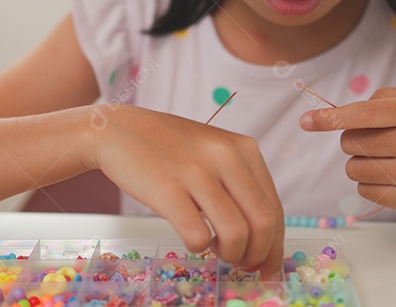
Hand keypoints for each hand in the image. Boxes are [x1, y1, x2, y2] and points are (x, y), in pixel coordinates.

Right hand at [94, 105, 284, 278]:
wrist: (121, 130)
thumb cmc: (170, 149)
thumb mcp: (216, 152)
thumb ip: (241, 185)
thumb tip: (264, 238)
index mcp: (244, 148)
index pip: (274, 207)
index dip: (275, 245)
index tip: (267, 266)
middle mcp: (226, 156)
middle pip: (263, 223)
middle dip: (257, 254)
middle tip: (242, 262)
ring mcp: (196, 172)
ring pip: (236, 234)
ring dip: (230, 254)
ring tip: (215, 248)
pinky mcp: (167, 189)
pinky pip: (198, 236)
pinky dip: (198, 247)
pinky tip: (192, 237)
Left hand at [299, 87, 395, 215]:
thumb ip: (383, 98)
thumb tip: (340, 114)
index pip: (363, 114)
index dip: (331, 117)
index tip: (306, 121)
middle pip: (351, 142)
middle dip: (352, 139)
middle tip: (377, 140)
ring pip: (354, 168)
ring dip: (359, 163)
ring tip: (385, 159)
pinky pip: (365, 191)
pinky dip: (369, 183)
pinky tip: (392, 177)